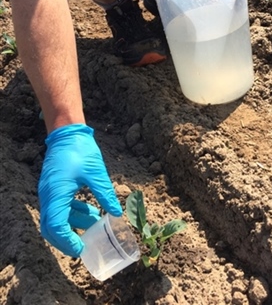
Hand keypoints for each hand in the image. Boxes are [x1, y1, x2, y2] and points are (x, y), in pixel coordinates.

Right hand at [38, 123, 121, 256]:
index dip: (67, 240)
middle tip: (84, 246)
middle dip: (66, 239)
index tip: (82, 248)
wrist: (67, 131)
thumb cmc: (80, 148)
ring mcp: (48, 191)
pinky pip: (59, 207)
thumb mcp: (96, 171)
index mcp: (56, 192)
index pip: (56, 226)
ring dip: (73, 223)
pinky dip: (72, 212)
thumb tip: (117, 213)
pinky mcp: (53, 187)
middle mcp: (48, 195)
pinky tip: (90, 211)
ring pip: (55, 217)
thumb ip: (105, 193)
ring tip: (95, 223)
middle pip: (50, 227)